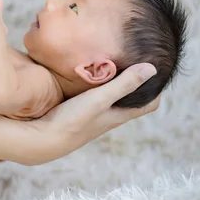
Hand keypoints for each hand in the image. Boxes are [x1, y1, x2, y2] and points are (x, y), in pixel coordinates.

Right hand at [25, 63, 159, 163]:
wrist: (44, 138)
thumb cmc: (73, 120)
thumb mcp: (100, 99)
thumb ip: (123, 84)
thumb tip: (152, 69)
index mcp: (119, 115)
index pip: (149, 105)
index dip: (156, 89)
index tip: (156, 70)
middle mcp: (108, 117)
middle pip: (130, 100)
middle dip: (136, 83)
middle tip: (135, 61)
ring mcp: (92, 116)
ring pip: (111, 99)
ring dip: (115, 83)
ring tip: (113, 63)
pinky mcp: (77, 112)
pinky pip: (93, 97)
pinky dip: (96, 86)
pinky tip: (88, 75)